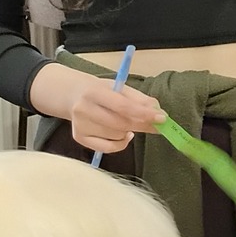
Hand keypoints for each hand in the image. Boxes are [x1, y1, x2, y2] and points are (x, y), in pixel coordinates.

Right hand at [30, 64, 164, 155]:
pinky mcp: (79, 138)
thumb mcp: (120, 88)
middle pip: (120, 124)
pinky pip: (107, 148)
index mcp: (94, 92)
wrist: (73, 95)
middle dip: (142, 125)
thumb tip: (159, 113)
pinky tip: (124, 135)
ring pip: (116, 136)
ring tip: (128, 122)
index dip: (144, 114)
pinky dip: (120, 143)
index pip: (123, 106)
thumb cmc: (102, 91)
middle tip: (157, 125)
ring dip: (129, 131)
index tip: (162, 118)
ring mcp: (80, 125)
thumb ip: (141, 100)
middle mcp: (83, 109)